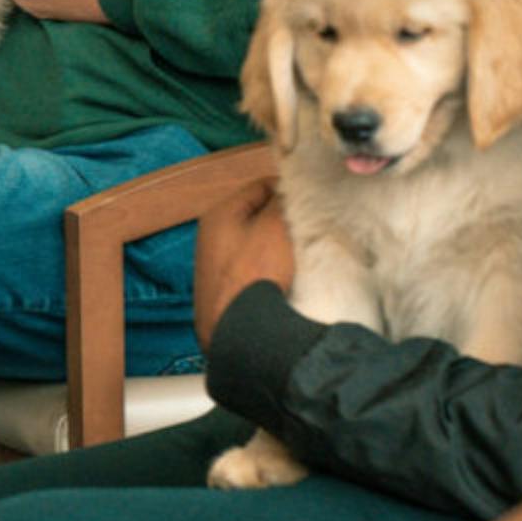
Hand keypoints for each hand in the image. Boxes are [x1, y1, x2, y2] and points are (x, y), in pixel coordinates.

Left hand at [194, 177, 293, 350]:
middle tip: (308, 229)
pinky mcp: (222, 296)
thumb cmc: (256, 271)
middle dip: (281, 221)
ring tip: (300, 255)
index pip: (259, 186)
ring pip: (254, 246)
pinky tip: (285, 280)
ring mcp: (213, 270)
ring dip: (276, 248)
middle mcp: (209, 239)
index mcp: (218, 215)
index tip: (311, 202)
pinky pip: (251, 272)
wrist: (240, 334)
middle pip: (256, 218)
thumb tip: (286, 191)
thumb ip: (281, 202)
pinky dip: (267, 271)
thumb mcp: (274, 227)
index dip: (287, 191)